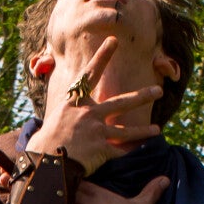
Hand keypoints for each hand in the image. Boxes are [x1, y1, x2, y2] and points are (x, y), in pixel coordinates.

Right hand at [34, 34, 160, 172]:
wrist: (44, 162)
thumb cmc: (45, 142)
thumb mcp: (55, 119)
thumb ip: (69, 112)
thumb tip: (74, 109)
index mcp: (74, 103)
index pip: (90, 75)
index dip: (102, 56)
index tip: (113, 41)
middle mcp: (87, 113)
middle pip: (121, 102)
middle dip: (142, 96)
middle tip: (158, 91)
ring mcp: (96, 130)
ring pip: (126, 129)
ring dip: (143, 130)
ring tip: (157, 129)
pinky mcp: (100, 148)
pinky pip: (120, 150)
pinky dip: (128, 152)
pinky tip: (139, 151)